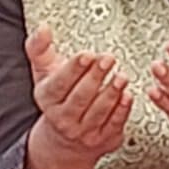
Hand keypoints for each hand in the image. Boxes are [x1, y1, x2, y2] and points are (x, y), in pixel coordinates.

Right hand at [23, 29, 136, 168]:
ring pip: (98, 112)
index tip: (87, 55)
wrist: (64, 140)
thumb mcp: (44, 72)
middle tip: (109, 58)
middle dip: (95, 77)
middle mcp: (63, 118)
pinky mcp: (103, 139)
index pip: (59, 84)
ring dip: (111, 93)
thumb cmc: (57, 96)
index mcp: (48, 99)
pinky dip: (121, 110)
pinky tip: (128, 96)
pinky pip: (113, 124)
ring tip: (121, 76)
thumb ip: (40, 48)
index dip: (74, 69)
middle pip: (80, 97)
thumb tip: (42, 28)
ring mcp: (83, 131)